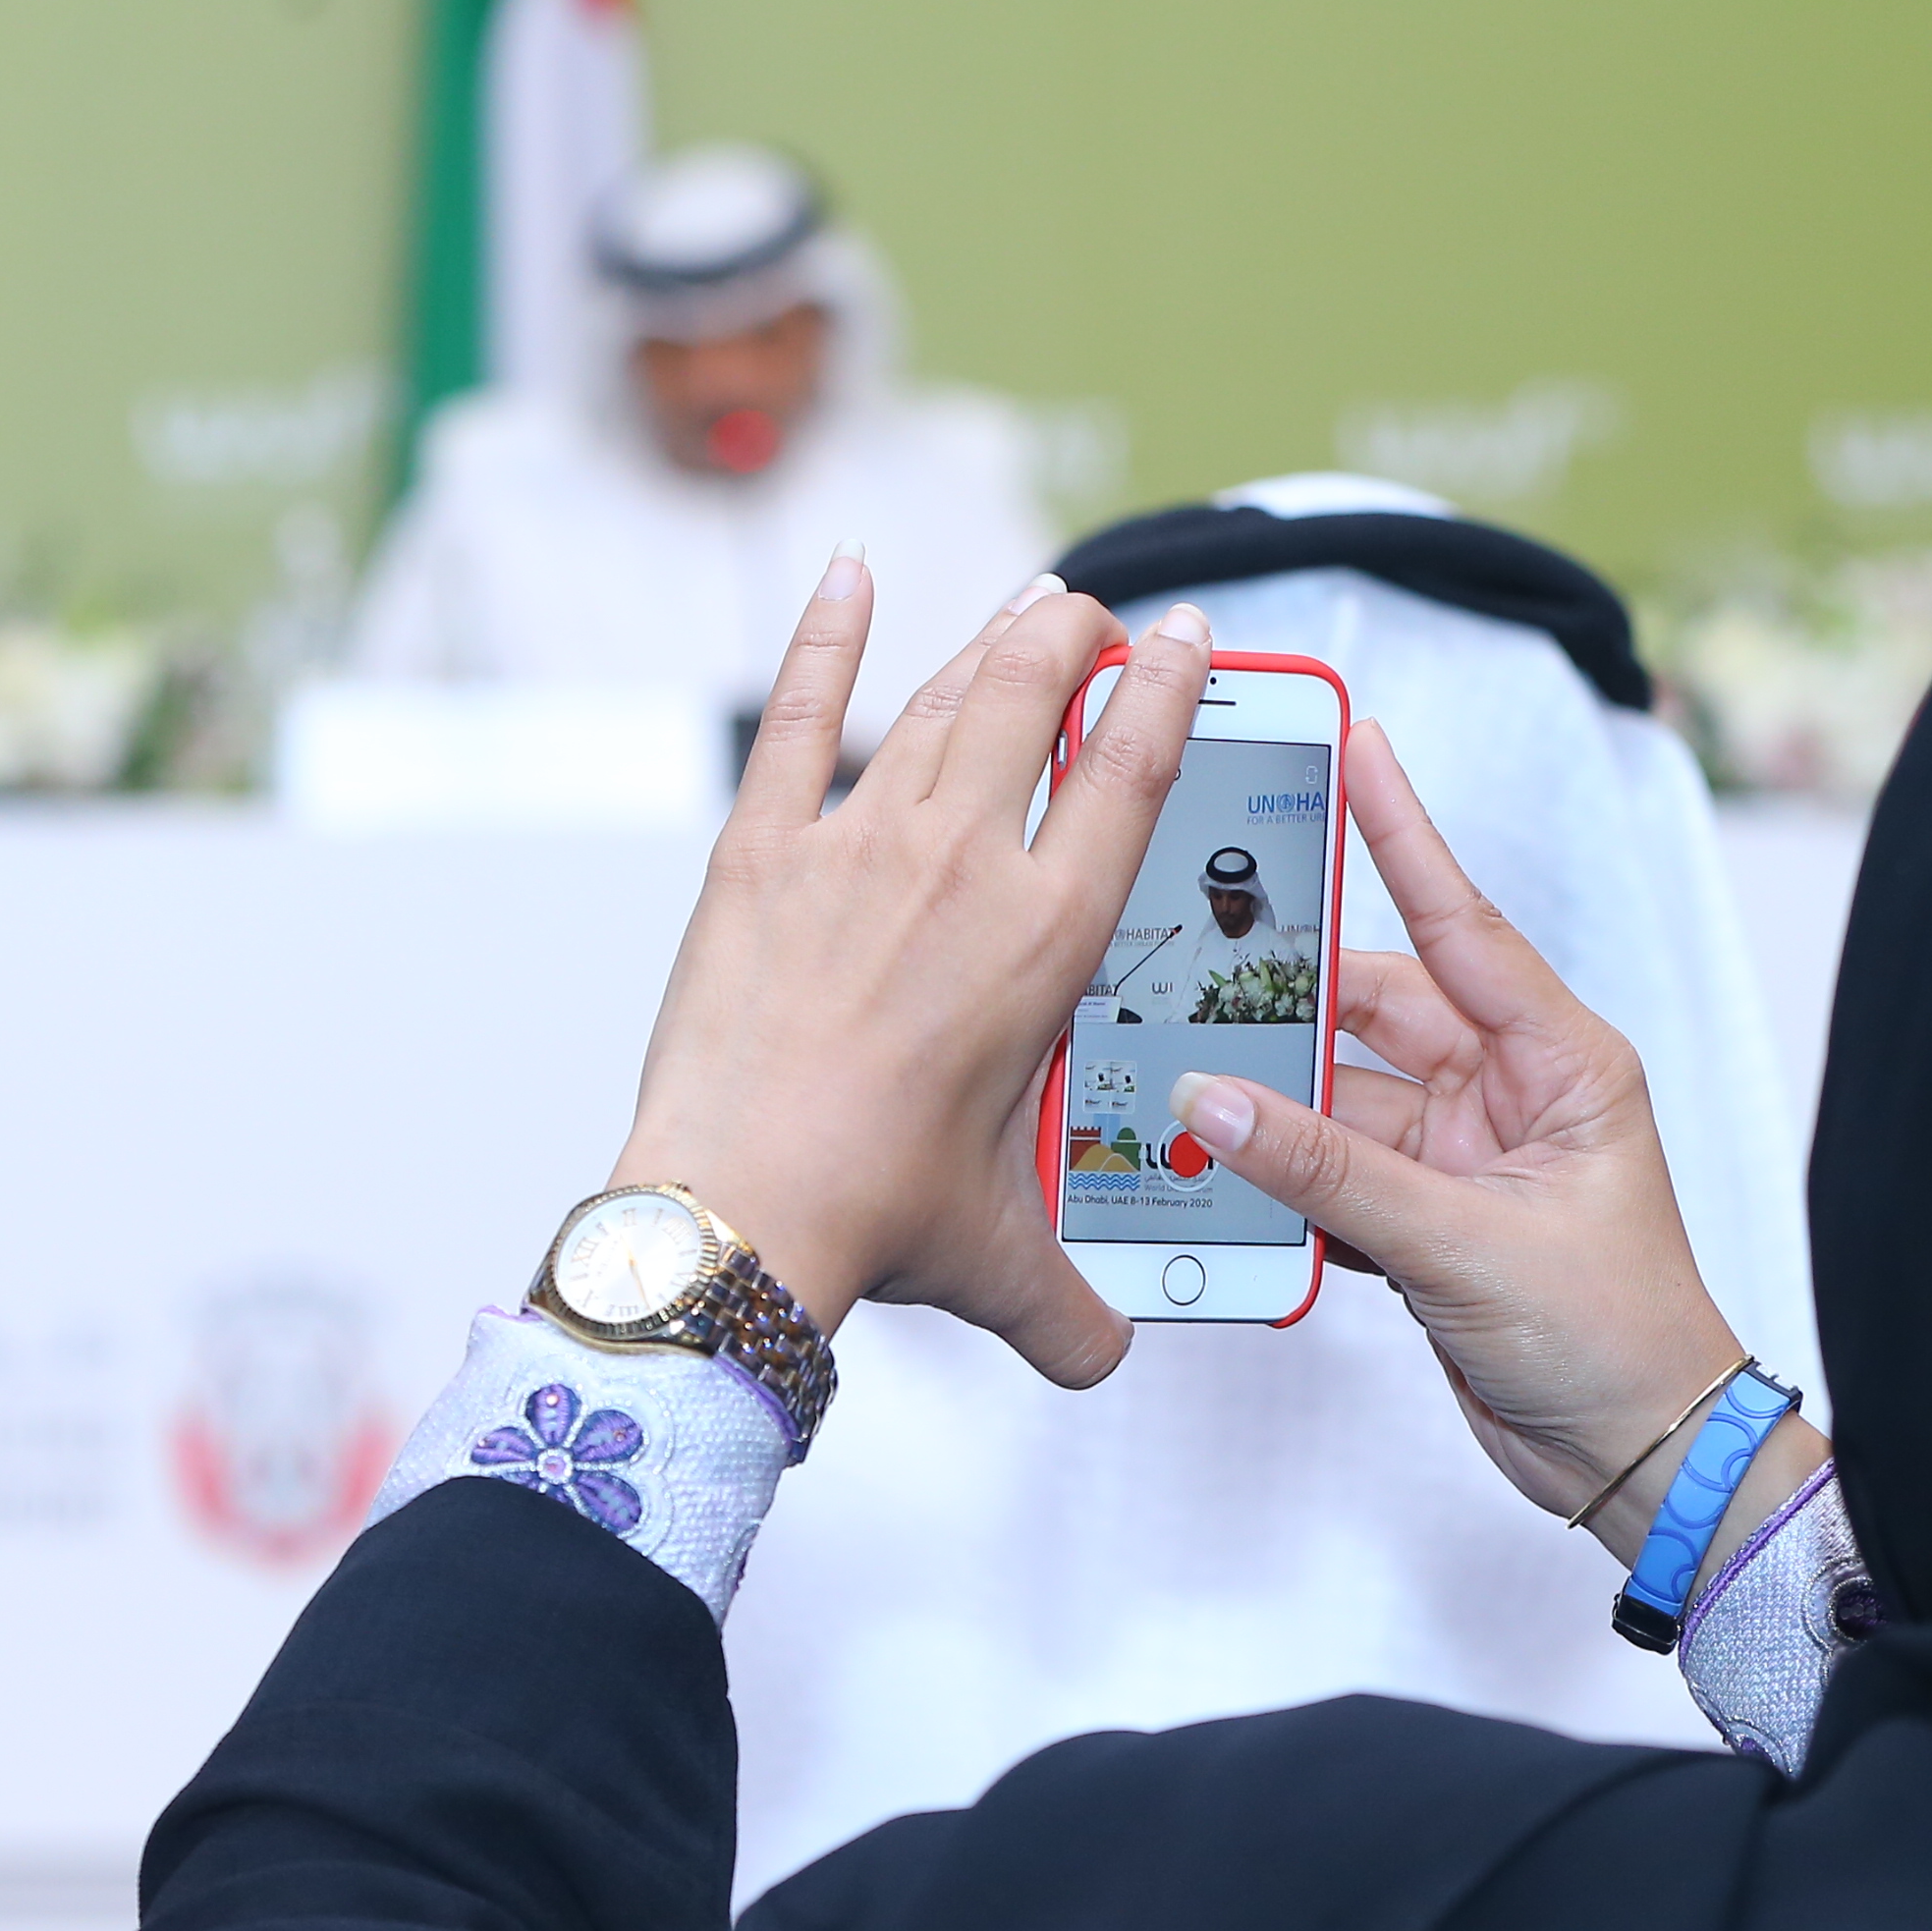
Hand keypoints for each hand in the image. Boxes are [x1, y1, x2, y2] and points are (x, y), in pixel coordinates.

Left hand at [609, 555, 1213, 1388]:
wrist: (742, 1204)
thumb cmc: (876, 1215)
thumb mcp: (1003, 1258)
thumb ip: (1070, 1303)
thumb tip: (1102, 1357)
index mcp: (1048, 936)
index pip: (1134, 773)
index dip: (1169, 688)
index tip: (1188, 637)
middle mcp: (962, 863)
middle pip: (1033, 698)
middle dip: (1070, 637)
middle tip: (1088, 614)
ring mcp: (855, 843)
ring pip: (934, 701)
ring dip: (983, 643)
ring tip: (1018, 611)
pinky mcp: (759, 851)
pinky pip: (793, 714)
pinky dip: (823, 636)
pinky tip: (847, 574)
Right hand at [1168, 722, 1825, 1559]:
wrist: (1641, 1461)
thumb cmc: (1617, 1340)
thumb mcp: (1467, 1244)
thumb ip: (1333, 1173)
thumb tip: (1220, 1101)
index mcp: (1561, 1062)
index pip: (1463, 925)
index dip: (1402, 835)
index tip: (1357, 747)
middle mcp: (1508, 1091)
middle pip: (1371, 1010)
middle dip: (1284, 993)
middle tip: (1189, 952)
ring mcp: (1459, 1156)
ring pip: (1333, 1097)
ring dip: (1266, 1100)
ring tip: (1179, 1076)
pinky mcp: (1420, 1219)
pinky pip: (1325, 1169)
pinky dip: (1274, 1173)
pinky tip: (1217, 1165)